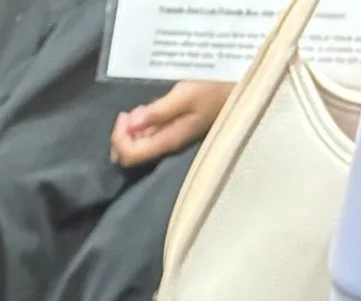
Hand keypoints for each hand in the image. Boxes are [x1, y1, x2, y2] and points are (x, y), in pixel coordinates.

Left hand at [111, 80, 229, 165]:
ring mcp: (171, 138)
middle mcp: (167, 144)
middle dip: (121, 137)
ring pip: (138, 146)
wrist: (240, 86)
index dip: (120, 139)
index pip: (131, 155)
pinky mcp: (174, 129)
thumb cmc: (215, 87)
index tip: (125, 115)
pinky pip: (149, 135)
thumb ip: (159, 112)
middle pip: (131, 155)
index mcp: (169, 140)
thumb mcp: (186, 95)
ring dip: (130, 131)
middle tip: (127, 113)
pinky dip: (140, 126)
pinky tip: (145, 111)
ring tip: (137, 110)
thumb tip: (132, 123)